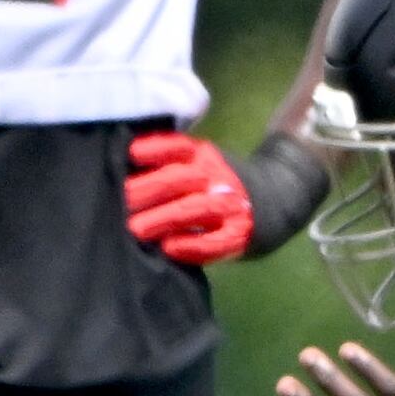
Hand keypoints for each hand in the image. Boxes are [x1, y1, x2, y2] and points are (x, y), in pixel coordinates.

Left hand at [123, 132, 252, 264]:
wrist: (277, 196)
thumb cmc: (219, 182)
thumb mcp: (200, 161)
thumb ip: (168, 163)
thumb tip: (119, 170)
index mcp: (202, 155)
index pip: (176, 147)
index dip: (153, 149)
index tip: (130, 155)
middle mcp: (215, 176)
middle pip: (176, 180)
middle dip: (145, 191)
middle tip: (117, 205)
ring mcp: (229, 204)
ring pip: (192, 209)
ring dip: (161, 219)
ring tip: (135, 230)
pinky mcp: (238, 233)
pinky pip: (214, 242)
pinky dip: (191, 245)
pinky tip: (169, 248)